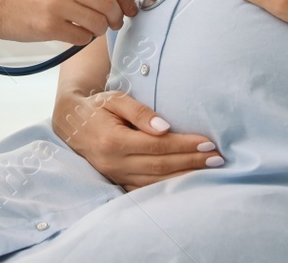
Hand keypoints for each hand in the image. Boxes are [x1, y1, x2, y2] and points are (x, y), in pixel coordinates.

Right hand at [0, 0, 137, 45]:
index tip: (129, 7)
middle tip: (115, 23)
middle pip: (109, 2)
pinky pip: (82, 37)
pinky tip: (76, 35)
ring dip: (101, 30)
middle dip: (118, 16)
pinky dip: (85, 39)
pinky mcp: (49, 26)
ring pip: (98, 21)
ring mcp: (57, 4)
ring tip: (93, 29)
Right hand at [52, 87, 221, 189]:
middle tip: (218, 158)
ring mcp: (115, 175)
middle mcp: (115, 162)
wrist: (70, 124)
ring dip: (185, 177)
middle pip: (160, 166)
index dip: (185, 145)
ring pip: (155, 182)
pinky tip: (186, 183)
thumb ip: (138, 112)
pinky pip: (146, 189)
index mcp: (114, 141)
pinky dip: (167, 188)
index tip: (208, 142)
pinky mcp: (117, 182)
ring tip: (209, 171)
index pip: (158, 146)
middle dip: (192, 162)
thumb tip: (164, 127)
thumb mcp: (115, 99)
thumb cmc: (97, 107)